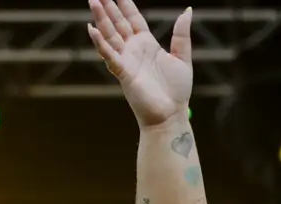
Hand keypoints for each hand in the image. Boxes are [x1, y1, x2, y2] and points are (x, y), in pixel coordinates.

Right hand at [87, 0, 192, 126]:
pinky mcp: (124, 73)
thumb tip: (188, 10)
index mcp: (147, 43)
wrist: (171, 114)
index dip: (125, 4)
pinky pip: (110, 55)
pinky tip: (92, 30)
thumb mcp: (182, 57)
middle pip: (118, 23)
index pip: (133, 18)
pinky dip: (100, 43)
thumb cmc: (177, 90)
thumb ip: (182, 34)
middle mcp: (134, 49)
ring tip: (93, 2)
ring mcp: (127, 60)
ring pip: (110, 35)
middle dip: (109, 7)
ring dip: (101, 19)